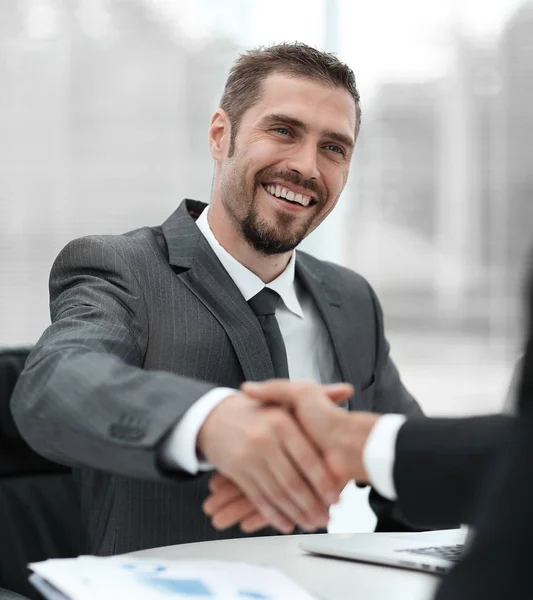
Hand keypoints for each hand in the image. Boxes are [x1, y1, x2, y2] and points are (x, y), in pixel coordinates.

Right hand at [197, 388, 350, 533]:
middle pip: (292, 481)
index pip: (307, 458)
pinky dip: (272, 514)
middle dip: (311, 504)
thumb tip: (347, 390)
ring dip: (295, 513)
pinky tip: (285, 522)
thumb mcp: (286, 394)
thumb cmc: (256, 408)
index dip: (322, 481)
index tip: (335, 496)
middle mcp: (265, 440)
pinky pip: (258, 497)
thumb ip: (318, 392)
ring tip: (311, 524)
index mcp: (281, 422)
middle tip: (325, 517)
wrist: (215, 415)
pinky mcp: (237, 471)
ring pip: (276, 493)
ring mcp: (249, 457)